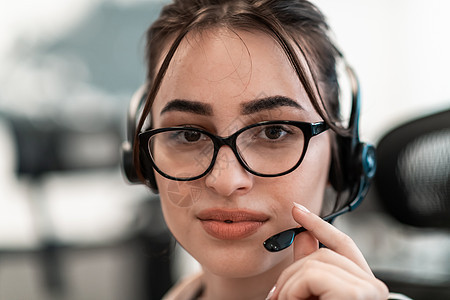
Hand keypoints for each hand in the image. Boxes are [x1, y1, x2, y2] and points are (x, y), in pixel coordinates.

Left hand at [268, 202, 388, 299]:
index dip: (319, 225)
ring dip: (289, 285)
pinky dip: (293, 290)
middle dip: (292, 271)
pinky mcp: (359, 294)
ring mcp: (370, 289)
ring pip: (316, 260)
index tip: (297, 210)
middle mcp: (374, 287)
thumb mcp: (310, 293)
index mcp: (364, 286)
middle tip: (276, 296)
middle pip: (325, 253)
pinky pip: (313, 274)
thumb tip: (303, 235)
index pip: (344, 244)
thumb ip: (308, 267)